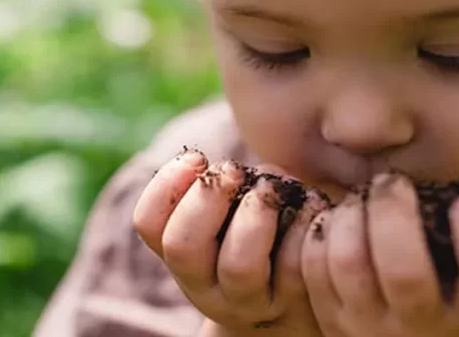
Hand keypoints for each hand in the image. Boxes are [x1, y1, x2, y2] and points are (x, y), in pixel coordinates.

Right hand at [132, 148, 328, 334]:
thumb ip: (219, 190)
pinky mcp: (294, 302)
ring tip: (271, 189)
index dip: (165, 184)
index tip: (197, 157)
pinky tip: (310, 203)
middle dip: (207, 197)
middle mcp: (206, 288)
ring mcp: (249, 302)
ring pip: (238, 264)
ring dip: (255, 213)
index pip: (148, 224)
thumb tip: (229, 170)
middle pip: (183, 247)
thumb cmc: (260, 239)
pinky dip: (302, 222)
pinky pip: (294, 263)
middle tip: (233, 171)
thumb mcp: (229, 216)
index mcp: (182, 258)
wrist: (299, 301)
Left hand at [301, 172, 458, 336]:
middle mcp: (418, 328)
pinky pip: (311, 266)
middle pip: (403, 269)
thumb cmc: (445, 291)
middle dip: (393, 210)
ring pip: (348, 263)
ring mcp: (366, 327)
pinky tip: (336, 215)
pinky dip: (319, 229)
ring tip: (361, 197)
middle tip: (393, 181)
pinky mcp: (326, 319)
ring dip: (351, 215)